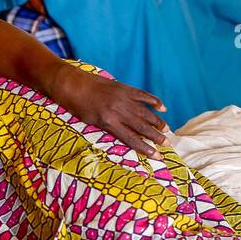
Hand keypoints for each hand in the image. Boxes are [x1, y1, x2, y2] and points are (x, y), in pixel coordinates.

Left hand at [51, 65, 167, 155]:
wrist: (72, 83)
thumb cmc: (77, 106)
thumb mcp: (90, 122)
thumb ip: (108, 128)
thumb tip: (125, 135)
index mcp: (109, 122)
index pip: (132, 139)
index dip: (146, 149)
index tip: (157, 156)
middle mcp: (118, 111)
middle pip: (142, 126)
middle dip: (156, 136)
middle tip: (168, 143)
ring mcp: (123, 98)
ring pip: (145, 112)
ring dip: (158, 121)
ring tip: (167, 130)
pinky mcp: (124, 88)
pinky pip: (142, 95)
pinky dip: (153, 101)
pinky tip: (162, 107)